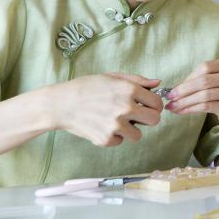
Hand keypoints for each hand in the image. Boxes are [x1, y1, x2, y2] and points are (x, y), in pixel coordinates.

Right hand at [47, 72, 162, 146]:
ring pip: (138, 135)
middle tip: (137, 116)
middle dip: (148, 118)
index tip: (148, 106)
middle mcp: (125, 108)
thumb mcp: (112, 77)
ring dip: (130, 130)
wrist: (61, 104)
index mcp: (129, 90)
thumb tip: (158, 83)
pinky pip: (120, 141)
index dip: (154, 105)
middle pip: (154, 120)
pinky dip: (113, 137)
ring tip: (116, 121)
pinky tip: (102, 126)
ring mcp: (116, 125)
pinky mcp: (106, 139)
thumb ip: (138, 80)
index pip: (157, 103)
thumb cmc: (86, 87)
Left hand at [165, 60, 218, 129]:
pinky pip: (206, 106)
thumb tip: (172, 89)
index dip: (187, 78)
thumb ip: (195, 81)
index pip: (204, 68)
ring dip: (184, 102)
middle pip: (203, 81)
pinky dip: (191, 109)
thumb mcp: (211, 83)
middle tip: (169, 98)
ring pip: (204, 95)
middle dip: (183, 90)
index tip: (173, 89)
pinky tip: (182, 111)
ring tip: (173, 107)